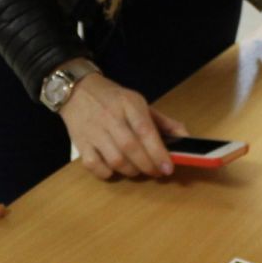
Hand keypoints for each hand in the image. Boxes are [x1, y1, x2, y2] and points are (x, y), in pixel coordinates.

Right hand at [58, 73, 187, 179]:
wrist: (76, 90)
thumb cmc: (113, 98)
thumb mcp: (138, 102)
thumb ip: (163, 122)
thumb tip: (185, 138)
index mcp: (129, 104)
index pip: (145, 130)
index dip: (158, 152)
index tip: (168, 167)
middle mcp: (110, 117)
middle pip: (131, 148)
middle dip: (148, 165)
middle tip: (157, 172)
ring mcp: (93, 131)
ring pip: (115, 160)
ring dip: (131, 171)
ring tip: (138, 170)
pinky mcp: (80, 143)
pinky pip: (94, 166)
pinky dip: (107, 173)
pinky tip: (114, 168)